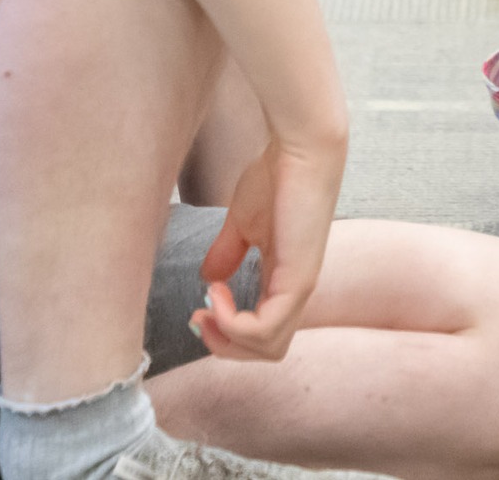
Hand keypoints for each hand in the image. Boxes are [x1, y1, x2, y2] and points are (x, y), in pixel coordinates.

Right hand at [191, 133, 345, 360]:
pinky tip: (217, 290)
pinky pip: (266, 329)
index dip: (227, 333)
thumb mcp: (243, 223)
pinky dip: (233, 322)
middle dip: (224, 346)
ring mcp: (301, 287)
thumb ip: (228, 253)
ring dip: (227, 336)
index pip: (263, 333)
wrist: (300, 147)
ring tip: (209, 301)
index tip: (198, 309)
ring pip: (268, 348)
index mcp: (285, 280)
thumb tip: (208, 279)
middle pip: (267, 351)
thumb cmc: (277, 176)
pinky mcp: (299, 279)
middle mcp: (297, 291)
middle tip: (197, 319)